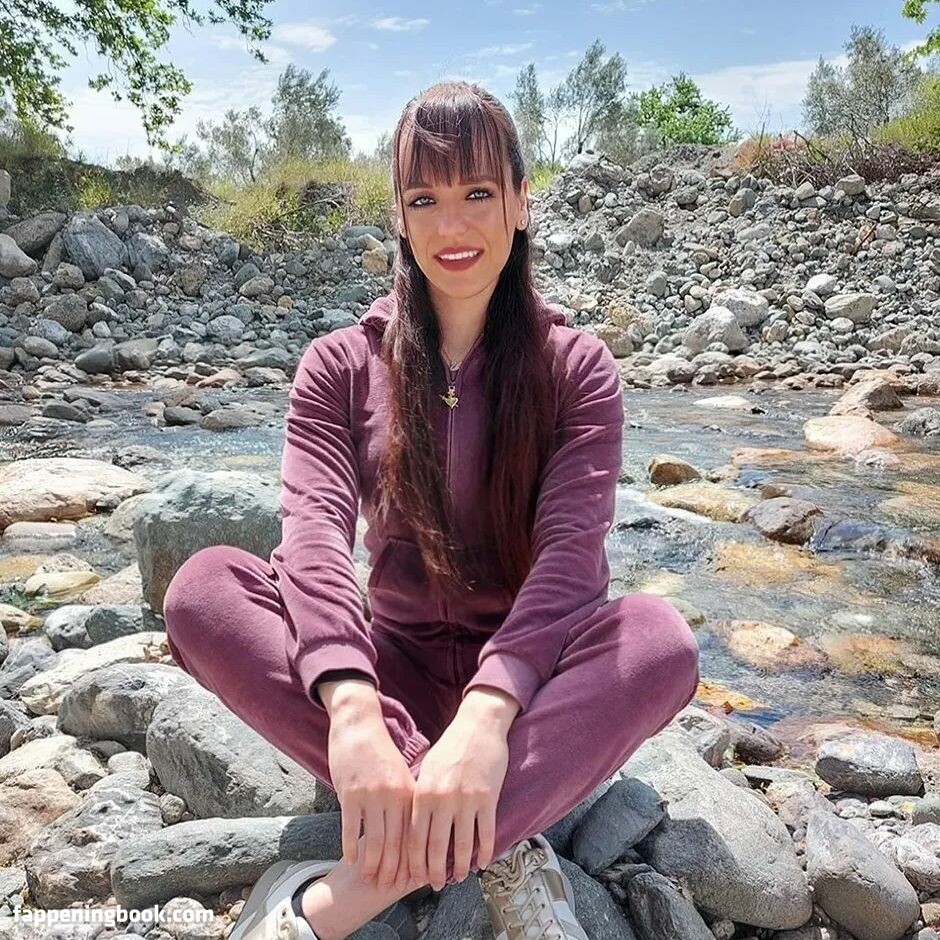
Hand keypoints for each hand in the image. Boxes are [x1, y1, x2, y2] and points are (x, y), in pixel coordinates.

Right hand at [325, 693, 418, 890]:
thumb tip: (414, 831)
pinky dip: (351, 846)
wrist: (359, 724)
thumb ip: (407, 800)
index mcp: (410, 792)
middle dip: (393, 870)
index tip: (412, 880)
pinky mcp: (350, 793)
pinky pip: (351, 827)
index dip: (413, 860)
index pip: (414, 835)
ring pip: (374, 840)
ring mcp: (372, 795)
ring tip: (369, 880)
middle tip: (388, 889)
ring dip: (372, 864)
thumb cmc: (380, 752)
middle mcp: (394, 795)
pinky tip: (351, 860)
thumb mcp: (401, 774)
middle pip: (396, 842)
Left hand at [408, 711, 509, 888]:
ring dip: (460, 866)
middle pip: (436, 847)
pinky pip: (486, 833)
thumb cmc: (452, 746)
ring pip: (462, 845)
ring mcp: (466, 800)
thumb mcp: (428, 769)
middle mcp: (442, 799)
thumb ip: (421, 796)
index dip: (414, 861)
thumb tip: (413, 825)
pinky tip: (483, 863)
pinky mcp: (488, 798)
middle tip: (436, 886)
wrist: (478, 725)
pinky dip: (485, 852)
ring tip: (459, 878)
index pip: (414, 837)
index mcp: (423, 793)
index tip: (414, 877)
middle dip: (435, 871)